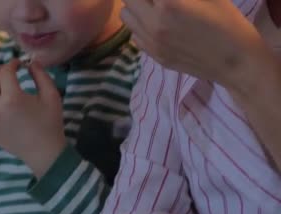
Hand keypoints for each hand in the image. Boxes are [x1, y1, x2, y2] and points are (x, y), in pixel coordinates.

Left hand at [0, 59, 65, 177]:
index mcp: (11, 98)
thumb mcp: (51, 95)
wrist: (43, 153)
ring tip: (7, 86)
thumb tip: (30, 63)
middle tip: (9, 72)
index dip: (12, 64)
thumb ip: (40, 74)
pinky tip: (5, 103)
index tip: (20, 64)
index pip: (5, 72)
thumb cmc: (50, 123)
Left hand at [121, 0, 266, 89]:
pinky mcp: (153, 55)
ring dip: (136, 6)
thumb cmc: (228, 21)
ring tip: (154, 6)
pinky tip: (158, 24)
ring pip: (125, 15)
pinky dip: (140, 25)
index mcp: (169, 3)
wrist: (235, 62)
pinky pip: (134, 34)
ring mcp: (150, 41)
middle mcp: (153, 22)